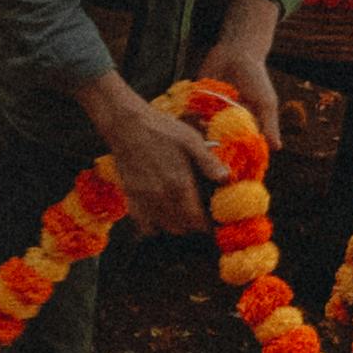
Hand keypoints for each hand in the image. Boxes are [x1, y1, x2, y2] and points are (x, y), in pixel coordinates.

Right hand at [83, 81, 225, 237]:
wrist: (126, 125)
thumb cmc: (161, 130)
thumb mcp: (191, 140)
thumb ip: (208, 162)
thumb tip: (226, 179)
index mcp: (179, 185)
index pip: (197, 220)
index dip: (207, 224)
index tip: (213, 221)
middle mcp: (161, 197)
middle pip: (183, 227)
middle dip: (194, 225)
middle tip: (201, 216)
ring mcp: (144, 199)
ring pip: (165, 227)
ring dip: (178, 226)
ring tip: (185, 216)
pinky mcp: (131, 197)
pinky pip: (144, 223)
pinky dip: (155, 225)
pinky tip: (162, 215)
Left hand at [194, 28, 282, 157]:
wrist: (236, 53)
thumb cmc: (256, 78)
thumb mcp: (266, 102)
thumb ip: (269, 124)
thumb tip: (277, 148)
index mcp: (242, 125)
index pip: (236, 147)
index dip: (232, 157)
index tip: (228, 167)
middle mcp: (224, 122)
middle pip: (216, 141)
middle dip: (212, 146)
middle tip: (210, 150)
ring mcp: (209, 112)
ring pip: (200, 130)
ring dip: (198, 132)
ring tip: (202, 129)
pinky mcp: (196, 102)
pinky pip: (189, 113)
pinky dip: (188, 117)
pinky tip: (190, 116)